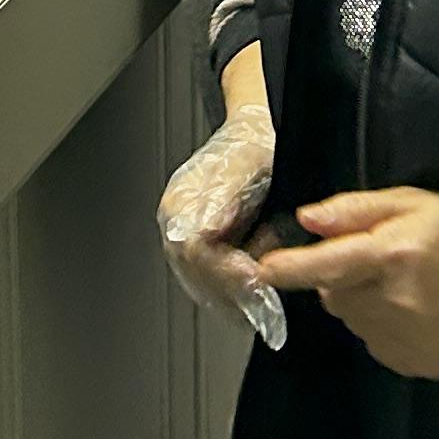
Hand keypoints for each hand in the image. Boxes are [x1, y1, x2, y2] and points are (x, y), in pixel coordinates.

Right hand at [159, 100, 282, 342]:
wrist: (255, 136)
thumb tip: (207, 230)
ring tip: (259, 303)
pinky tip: (250, 297)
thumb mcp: (245, 165)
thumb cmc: (253, 147)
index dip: (224, 269)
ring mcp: (184, 235)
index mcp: (181, 201)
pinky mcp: (200, 245)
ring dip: (230, 296)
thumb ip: (224, 197)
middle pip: (193, 272)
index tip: (253, 277)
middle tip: (261, 300)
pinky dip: (229, 292)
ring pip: (199, 281)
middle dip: (229, 288)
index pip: (193, 250)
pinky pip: (206, 279)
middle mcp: (176, 221)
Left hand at [272, 187, 438, 380]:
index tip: (260, 269)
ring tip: (406, 285)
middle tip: (381, 260)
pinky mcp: (413, 364)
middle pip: (334, 295)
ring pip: (352, 321)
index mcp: (393, 254)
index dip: (288, 269)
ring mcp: (404, 340)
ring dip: (363, 302)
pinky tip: (416, 310)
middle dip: (343, 278)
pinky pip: (375, 343)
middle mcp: (394, 301)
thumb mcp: (414, 203)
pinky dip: (383, 327)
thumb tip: (307, 220)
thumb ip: (356, 210)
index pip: (325, 265)